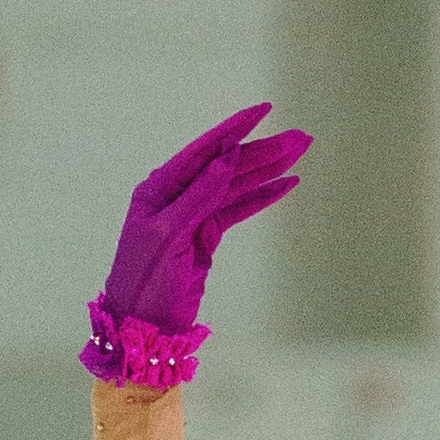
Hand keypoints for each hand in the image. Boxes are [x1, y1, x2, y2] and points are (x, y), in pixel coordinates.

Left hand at [98, 101, 310, 341]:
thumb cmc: (144, 283)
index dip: (236, 129)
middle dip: (262, 151)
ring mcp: (192, 217)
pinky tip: (284, 185)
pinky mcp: (205, 238)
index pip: (204, 151)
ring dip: (267, 171)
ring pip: (236, 187)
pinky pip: (236, 211)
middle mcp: (177, 196)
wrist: (139, 329)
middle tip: (299, 138)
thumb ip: (199, 194)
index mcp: (160, 188)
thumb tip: (228, 155)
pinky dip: (260, 198)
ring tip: (299, 155)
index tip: (265, 110)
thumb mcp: (169, 235)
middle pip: (227, 166)